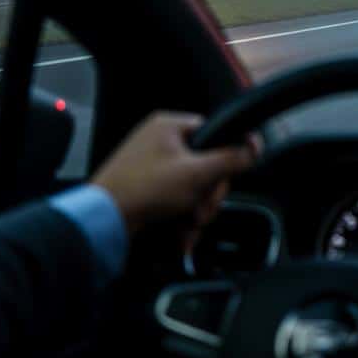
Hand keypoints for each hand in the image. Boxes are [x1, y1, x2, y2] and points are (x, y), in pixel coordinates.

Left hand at [91, 112, 259, 236]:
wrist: (103, 221)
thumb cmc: (145, 189)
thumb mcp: (198, 173)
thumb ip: (231, 159)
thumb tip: (254, 149)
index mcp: (169, 126)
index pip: (214, 134)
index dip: (226, 158)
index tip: (231, 176)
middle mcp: (159, 141)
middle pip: (206, 164)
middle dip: (209, 193)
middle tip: (204, 209)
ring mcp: (151, 165)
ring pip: (193, 185)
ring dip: (198, 208)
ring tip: (190, 224)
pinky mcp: (146, 188)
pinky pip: (177, 197)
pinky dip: (182, 215)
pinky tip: (182, 231)